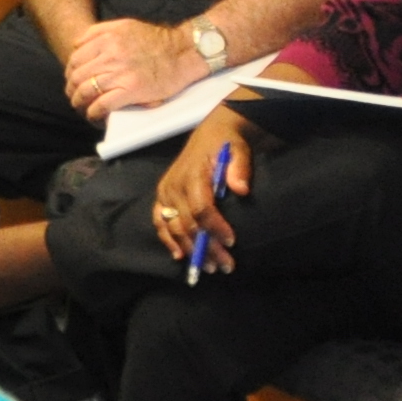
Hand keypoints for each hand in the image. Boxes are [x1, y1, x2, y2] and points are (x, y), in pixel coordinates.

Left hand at [64, 15, 204, 118]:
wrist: (183, 51)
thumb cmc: (156, 40)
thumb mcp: (125, 25)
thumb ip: (99, 31)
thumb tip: (76, 44)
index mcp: (107, 38)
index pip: (75, 58)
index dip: (70, 72)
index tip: (73, 79)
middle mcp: (110, 54)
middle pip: (77, 75)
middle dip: (71, 88)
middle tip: (74, 95)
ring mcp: (120, 73)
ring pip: (86, 91)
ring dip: (79, 102)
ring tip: (81, 106)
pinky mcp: (131, 90)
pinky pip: (102, 104)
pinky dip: (93, 112)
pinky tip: (93, 115)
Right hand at [153, 112, 254, 271]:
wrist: (212, 133)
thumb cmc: (227, 143)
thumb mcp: (239, 149)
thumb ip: (239, 168)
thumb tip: (241, 189)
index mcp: (192, 174)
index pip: (201, 207)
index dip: (215, 227)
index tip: (232, 241)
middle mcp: (174, 185)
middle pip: (188, 224)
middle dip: (206, 247)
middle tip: (226, 265)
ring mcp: (166, 192)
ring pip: (174, 227)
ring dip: (190, 249)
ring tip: (209, 267)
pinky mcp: (162, 197)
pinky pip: (160, 221)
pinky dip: (167, 239)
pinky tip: (179, 255)